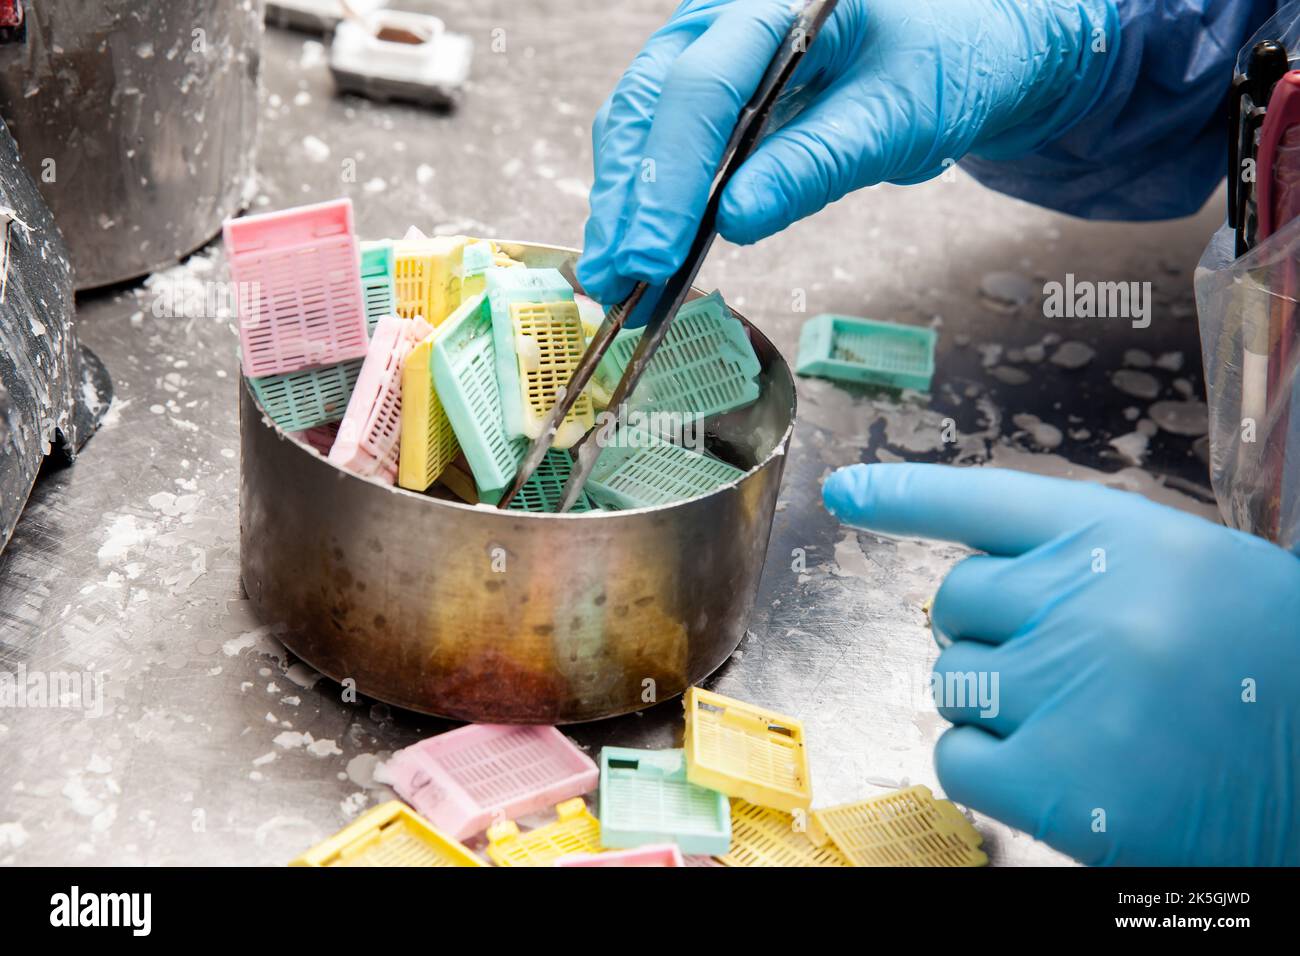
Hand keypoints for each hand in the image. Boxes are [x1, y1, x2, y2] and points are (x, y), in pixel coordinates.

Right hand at [577, 0, 1117, 303]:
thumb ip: (815, 163)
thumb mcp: (896, 116)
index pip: (703, 89)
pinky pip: (659, 136)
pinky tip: (638, 245)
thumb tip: (734, 222)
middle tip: (616, 280)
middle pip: (650, 103)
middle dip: (629, 200)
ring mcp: (708, 44)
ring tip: (613, 278)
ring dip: (623, 203)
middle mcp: (726, 11)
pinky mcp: (707, 85)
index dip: (671, 179)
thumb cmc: (944, 64)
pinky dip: (645, 195)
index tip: (656, 256)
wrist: (965, 47)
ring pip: (640, 121)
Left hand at [823, 462, 1299, 865]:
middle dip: (992, 635)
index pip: (984, 501)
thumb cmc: (1262, 668)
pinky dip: (992, 768)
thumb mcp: (1185, 575)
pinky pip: (958, 758)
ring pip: (951, 682)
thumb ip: (1083, 565)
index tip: (844, 494)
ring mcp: (1066, 690)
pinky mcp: (1056, 782)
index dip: (905, 497)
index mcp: (1123, 536)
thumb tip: (976, 585)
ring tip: (1086, 721)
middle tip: (1069, 667)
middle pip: (954, 603)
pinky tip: (1063, 771)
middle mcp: (1085, 600)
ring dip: (997, 705)